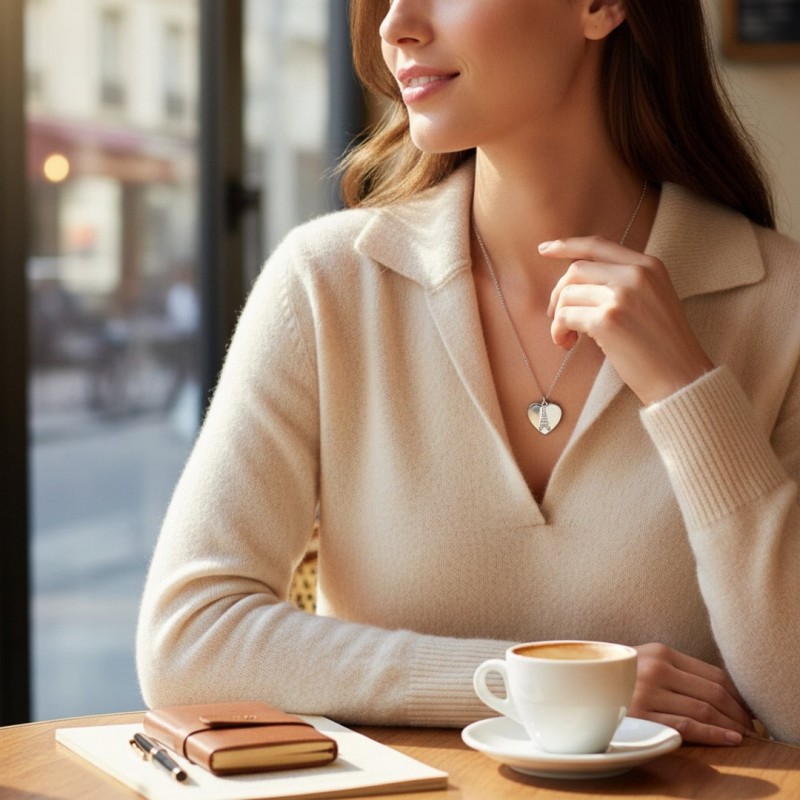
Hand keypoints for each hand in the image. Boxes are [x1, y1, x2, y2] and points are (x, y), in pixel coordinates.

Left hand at [542, 237, 713, 404]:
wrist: (681, 377)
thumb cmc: (663, 346)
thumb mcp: (653, 298)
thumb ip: (624, 281)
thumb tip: (576, 278)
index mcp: (649, 265)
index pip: (598, 245)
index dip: (567, 246)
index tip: (544, 250)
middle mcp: (636, 275)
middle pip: (576, 270)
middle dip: (558, 294)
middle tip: (556, 317)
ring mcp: (621, 296)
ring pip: (567, 294)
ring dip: (558, 317)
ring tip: (567, 337)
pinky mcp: (607, 320)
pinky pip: (564, 317)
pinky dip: (558, 331)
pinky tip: (566, 344)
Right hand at [629, 643, 755, 745]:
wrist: (578, 682)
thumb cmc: (619, 677)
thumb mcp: (647, 662)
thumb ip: (678, 670)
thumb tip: (724, 690)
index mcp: (660, 652)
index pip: (715, 674)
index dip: (740, 695)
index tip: (750, 710)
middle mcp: (655, 668)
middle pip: (714, 693)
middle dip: (740, 714)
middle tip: (752, 728)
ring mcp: (647, 692)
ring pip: (705, 710)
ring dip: (731, 726)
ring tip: (744, 736)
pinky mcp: (641, 716)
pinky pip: (687, 726)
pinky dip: (714, 734)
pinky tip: (729, 740)